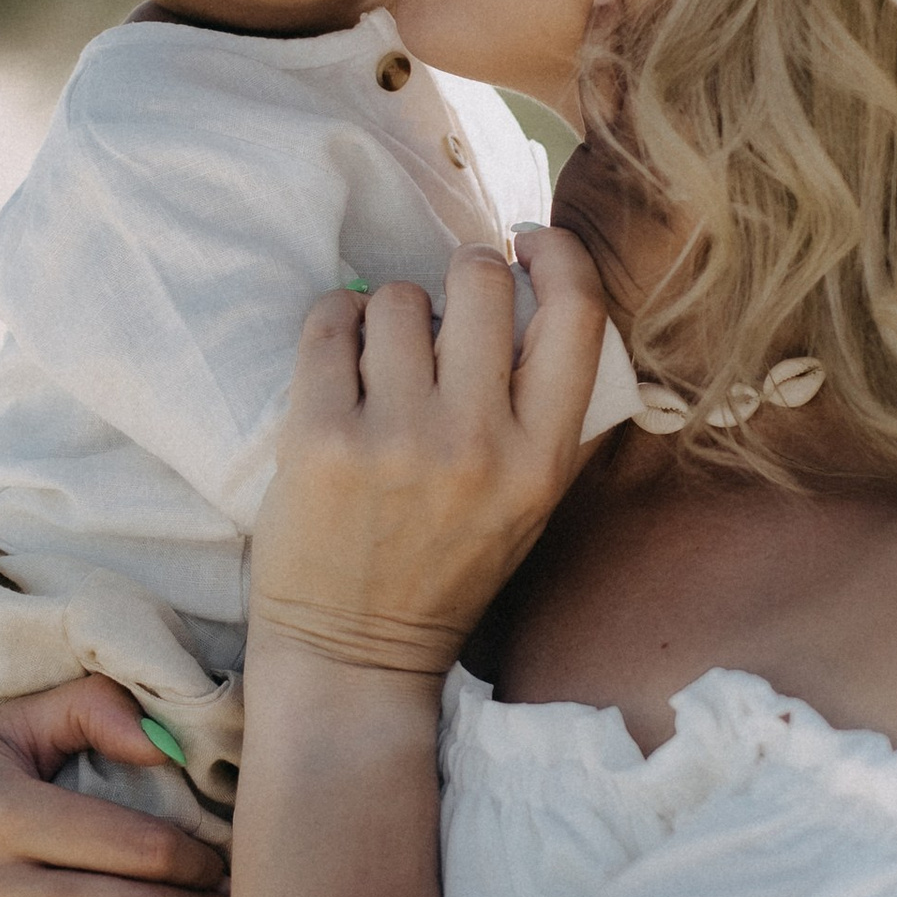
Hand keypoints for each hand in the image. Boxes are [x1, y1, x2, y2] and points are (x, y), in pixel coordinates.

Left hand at [250, 230, 606, 681]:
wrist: (350, 654)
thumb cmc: (442, 568)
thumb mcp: (529, 503)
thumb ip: (547, 411)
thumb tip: (543, 290)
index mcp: (541, 459)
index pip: (578, 314)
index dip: (558, 254)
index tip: (529, 242)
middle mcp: (476, 443)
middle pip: (479, 281)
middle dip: (461, 277)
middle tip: (441, 312)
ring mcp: (395, 438)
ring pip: (396, 297)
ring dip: (387, 313)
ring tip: (381, 361)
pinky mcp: (318, 437)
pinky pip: (329, 322)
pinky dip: (333, 325)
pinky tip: (340, 361)